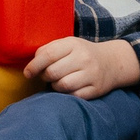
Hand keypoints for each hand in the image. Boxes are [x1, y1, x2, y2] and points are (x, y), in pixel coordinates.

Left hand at [24, 35, 139, 99]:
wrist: (112, 62)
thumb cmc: (82, 53)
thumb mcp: (68, 45)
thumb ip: (49, 50)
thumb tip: (32, 64)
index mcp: (73, 44)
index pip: (48, 55)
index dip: (34, 66)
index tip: (27, 73)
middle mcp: (83, 58)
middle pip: (53, 72)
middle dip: (44, 77)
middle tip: (46, 76)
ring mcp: (91, 74)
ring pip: (62, 85)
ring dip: (55, 86)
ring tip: (58, 82)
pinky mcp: (96, 89)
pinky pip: (74, 96)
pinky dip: (67, 94)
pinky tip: (69, 88)